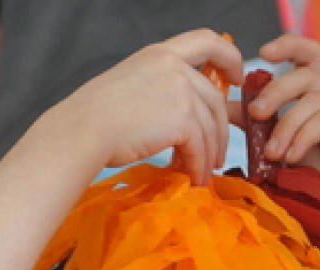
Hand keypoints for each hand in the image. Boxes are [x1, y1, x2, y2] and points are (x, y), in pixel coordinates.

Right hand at [51, 29, 242, 184]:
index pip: (208, 40)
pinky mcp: (182, 120)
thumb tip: (182, 116)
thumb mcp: (132, 83)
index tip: (236, 78)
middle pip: (215, 99)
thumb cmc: (96, 115)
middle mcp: (174, 66)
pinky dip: (200, 166)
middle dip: (221, 130)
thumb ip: (162, 88)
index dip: (230, 58)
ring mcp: (180, 91)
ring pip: (211, 127)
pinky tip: (193, 178)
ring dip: (210, 154)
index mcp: (160, 53)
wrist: (83, 131)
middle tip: (217, 154)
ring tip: (203, 173)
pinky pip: (201, 147)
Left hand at [243, 34, 319, 198]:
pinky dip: (303, 137)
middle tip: (254, 115)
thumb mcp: (284, 147)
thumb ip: (260, 125)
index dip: (288, 46)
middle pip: (303, 75)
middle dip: (274, 93)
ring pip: (311, 99)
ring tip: (272, 154)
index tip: (263, 53)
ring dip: (285, 126)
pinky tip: (292, 158)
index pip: (309, 55)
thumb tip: (228, 108)